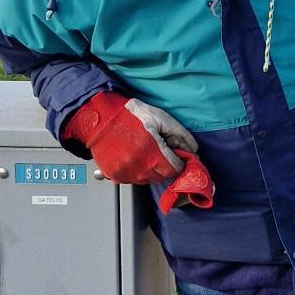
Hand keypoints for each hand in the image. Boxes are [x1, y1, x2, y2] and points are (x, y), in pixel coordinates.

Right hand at [63, 93, 198, 186]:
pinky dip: (135, 170)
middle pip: (162, 175)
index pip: (175, 169)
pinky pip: (132, 179)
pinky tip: (133, 155)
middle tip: (159, 149)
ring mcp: (125, 173)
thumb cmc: (130, 115)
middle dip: (165, 164)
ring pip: (147, 179)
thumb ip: (181, 135)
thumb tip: (193, 150)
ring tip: (144, 150)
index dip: (179, 161)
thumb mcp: (161, 119)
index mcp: (152, 153)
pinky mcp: (114, 175)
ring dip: (150, 168)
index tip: (177, 156)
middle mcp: (138, 167)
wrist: (101, 116)